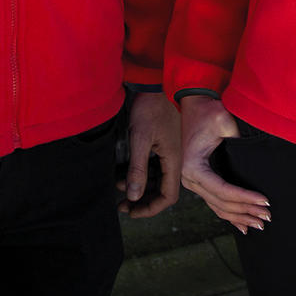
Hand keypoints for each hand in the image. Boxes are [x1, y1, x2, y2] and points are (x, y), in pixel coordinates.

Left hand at [117, 91, 181, 217]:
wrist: (155, 84)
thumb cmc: (150, 108)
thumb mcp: (140, 139)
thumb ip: (137, 169)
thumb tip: (133, 196)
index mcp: (175, 161)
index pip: (168, 197)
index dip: (150, 208)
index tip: (132, 211)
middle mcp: (175, 159)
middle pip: (163, 191)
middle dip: (143, 201)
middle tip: (122, 205)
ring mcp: (170, 152)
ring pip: (157, 180)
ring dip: (141, 188)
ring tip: (120, 191)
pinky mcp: (163, 145)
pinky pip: (154, 168)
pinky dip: (141, 175)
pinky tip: (124, 175)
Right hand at [180, 94, 270, 234]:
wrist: (193, 102)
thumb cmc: (207, 110)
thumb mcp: (223, 120)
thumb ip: (239, 139)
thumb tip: (257, 159)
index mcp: (193, 166)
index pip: (223, 190)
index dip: (245, 198)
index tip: (265, 200)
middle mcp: (189, 178)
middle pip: (221, 203)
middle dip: (246, 211)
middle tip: (268, 217)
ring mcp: (192, 181)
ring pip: (218, 207)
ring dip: (240, 216)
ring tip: (260, 223)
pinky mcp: (198, 180)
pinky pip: (215, 202)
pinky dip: (230, 213)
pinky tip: (243, 225)